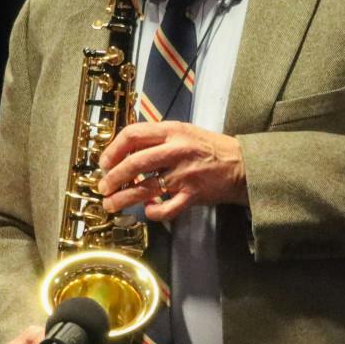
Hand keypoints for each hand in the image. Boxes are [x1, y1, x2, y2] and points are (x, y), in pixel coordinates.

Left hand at [97, 121, 247, 220]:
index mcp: (171, 131)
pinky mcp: (193, 194)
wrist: (241, 164)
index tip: (104, 163)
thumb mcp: (183, 132)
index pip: (133, 135)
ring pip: (145, 188)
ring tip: (111, 205)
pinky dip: (154, 212)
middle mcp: (176, 151)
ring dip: (123, 198)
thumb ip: (157, 138)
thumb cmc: (210, 148)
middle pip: (134, 163)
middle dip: (112, 178)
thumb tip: (126, 150)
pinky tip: (148, 211)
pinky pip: (167, 208)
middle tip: (103, 188)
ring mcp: (184, 174)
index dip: (112, 149)